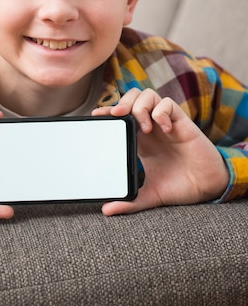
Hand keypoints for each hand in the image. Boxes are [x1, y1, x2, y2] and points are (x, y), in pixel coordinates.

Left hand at [92, 88, 228, 214]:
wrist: (207, 188)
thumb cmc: (180, 186)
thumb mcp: (150, 195)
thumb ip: (129, 202)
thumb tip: (106, 210)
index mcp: (140, 139)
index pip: (121, 116)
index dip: (109, 112)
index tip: (97, 116)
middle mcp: (151, 126)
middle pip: (132, 98)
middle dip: (123, 102)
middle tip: (117, 116)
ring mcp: (165, 122)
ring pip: (148, 95)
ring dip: (141, 107)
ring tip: (143, 128)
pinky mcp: (181, 121)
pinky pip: (168, 103)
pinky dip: (161, 112)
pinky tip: (164, 129)